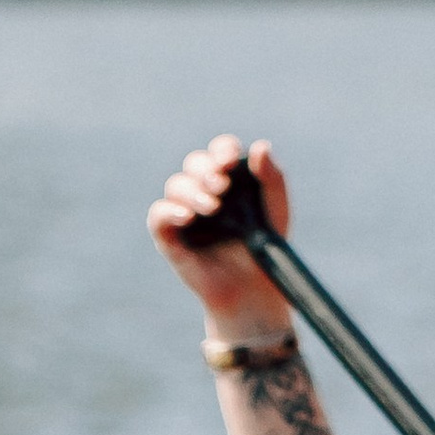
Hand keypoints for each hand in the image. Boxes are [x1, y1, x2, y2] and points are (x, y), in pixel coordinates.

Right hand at [148, 132, 295, 341]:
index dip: (222, 150)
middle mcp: (202, 190)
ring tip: (213, 209)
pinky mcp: (169, 237)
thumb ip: (272, 177)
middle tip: (223, 187)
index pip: (219, 152)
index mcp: (227, 178)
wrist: (253, 288)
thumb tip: (261, 146)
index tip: (231, 160)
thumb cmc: (263, 246)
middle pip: (194, 164)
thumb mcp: (276, 208)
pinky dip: (169, 211)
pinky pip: (158, 215)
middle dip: (207, 170)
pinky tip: (188, 217)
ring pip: (176, 185)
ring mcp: (184, 212)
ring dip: (193, 191)